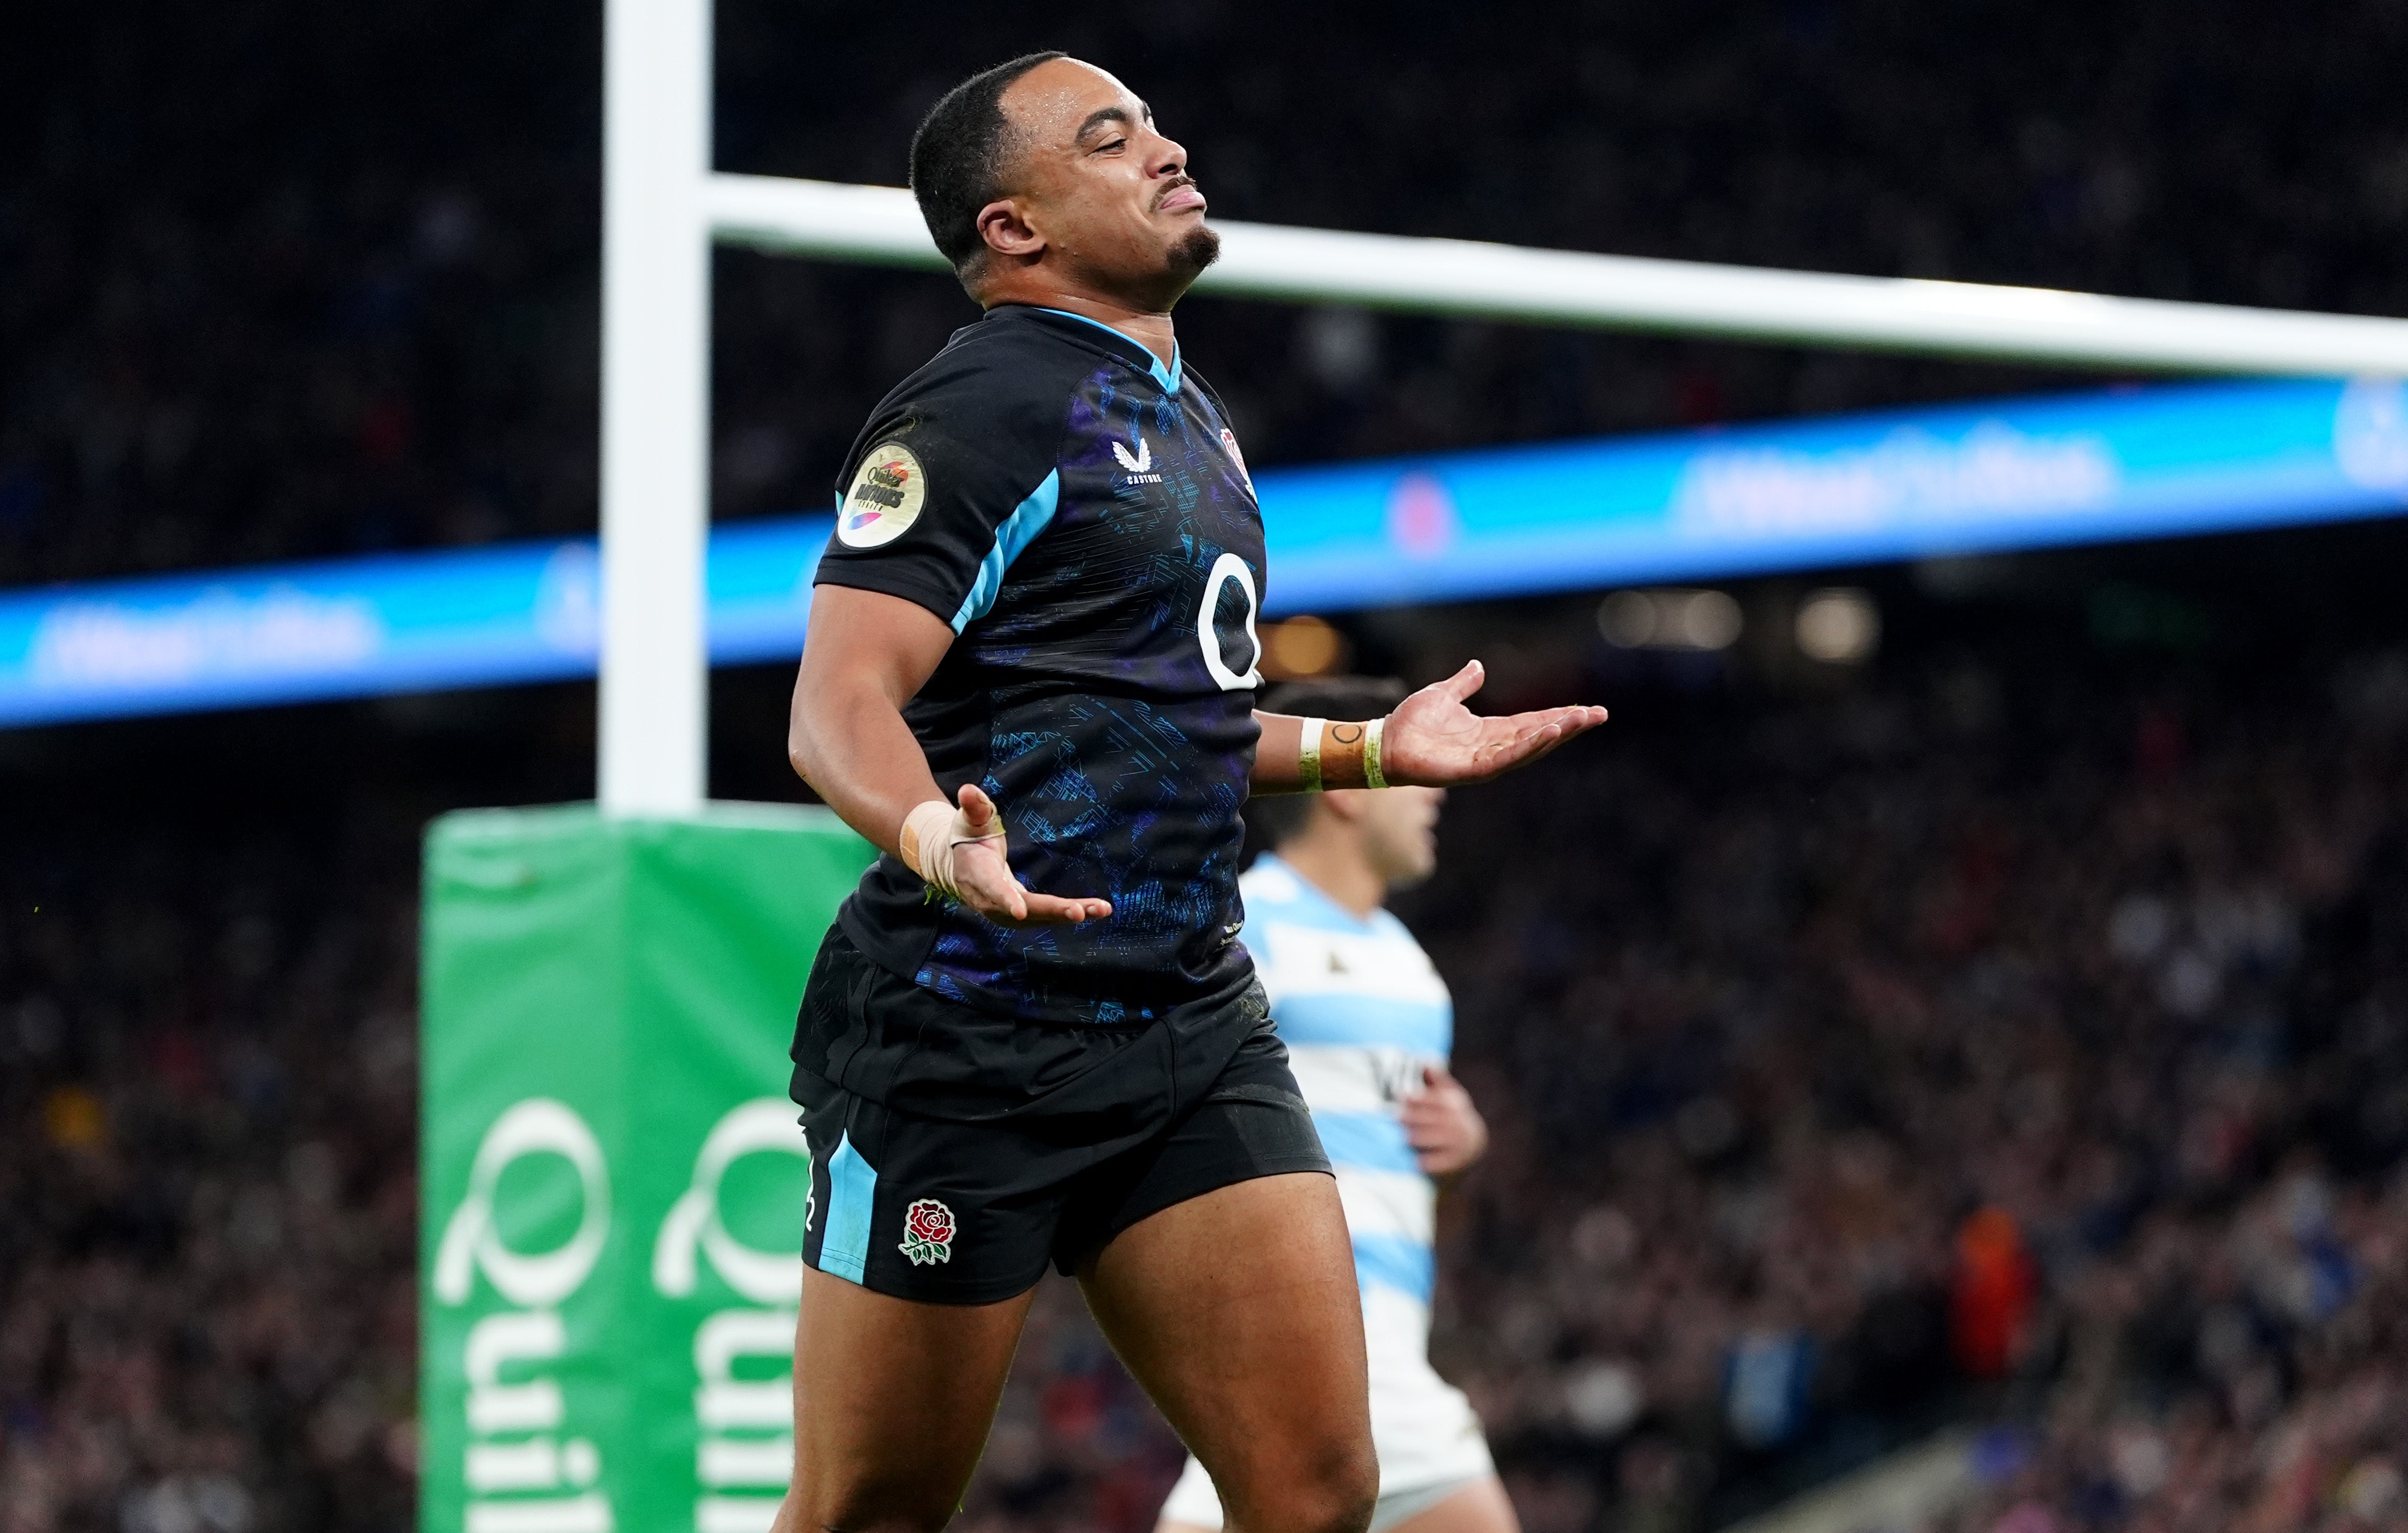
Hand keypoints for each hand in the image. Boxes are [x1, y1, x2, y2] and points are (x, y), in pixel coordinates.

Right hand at [945, 785, 1113, 928]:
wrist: (960, 868)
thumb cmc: (969, 838)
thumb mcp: (969, 820)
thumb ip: (974, 807)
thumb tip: (968, 790)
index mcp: (977, 875)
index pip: (992, 888)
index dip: (1006, 899)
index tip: (1020, 910)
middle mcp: (991, 900)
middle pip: (1024, 910)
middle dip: (1052, 911)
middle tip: (1080, 912)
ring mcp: (1006, 913)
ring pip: (1038, 918)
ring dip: (1068, 915)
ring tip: (1101, 910)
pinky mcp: (1021, 916)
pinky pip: (1046, 917)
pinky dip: (1069, 915)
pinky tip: (1096, 911)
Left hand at [1383, 661, 1607, 786]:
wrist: (1383, 743)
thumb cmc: (1410, 723)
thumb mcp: (1442, 695)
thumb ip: (1463, 684)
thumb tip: (1479, 666)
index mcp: (1489, 730)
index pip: (1532, 721)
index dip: (1559, 715)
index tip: (1586, 708)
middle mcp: (1492, 747)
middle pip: (1538, 735)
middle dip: (1568, 725)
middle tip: (1598, 714)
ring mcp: (1483, 761)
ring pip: (1528, 748)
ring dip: (1554, 735)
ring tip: (1579, 721)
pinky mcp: (1471, 771)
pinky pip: (1505, 758)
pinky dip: (1527, 746)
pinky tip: (1547, 733)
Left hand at [1399, 1063, 1488, 1179]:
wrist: (1474, 1140)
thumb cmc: (1451, 1113)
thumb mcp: (1447, 1094)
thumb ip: (1435, 1079)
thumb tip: (1424, 1060)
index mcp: (1455, 1102)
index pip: (1438, 1099)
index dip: (1420, 1097)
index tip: (1402, 1096)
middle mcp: (1460, 1120)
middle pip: (1439, 1117)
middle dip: (1418, 1117)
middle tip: (1398, 1117)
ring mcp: (1462, 1139)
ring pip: (1443, 1138)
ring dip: (1424, 1137)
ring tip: (1406, 1137)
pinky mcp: (1459, 1157)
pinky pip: (1447, 1160)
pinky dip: (1434, 1162)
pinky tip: (1418, 1163)